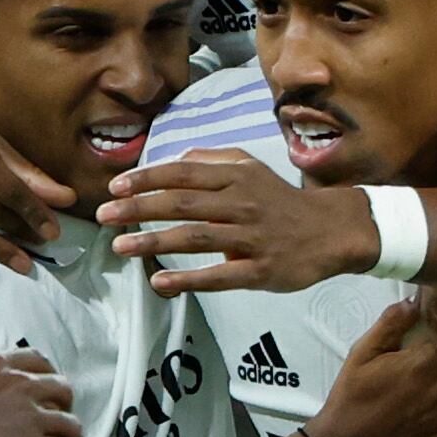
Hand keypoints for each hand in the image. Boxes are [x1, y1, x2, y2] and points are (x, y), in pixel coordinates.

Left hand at [97, 151, 378, 294]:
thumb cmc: (282, 200)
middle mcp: (242, 203)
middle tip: (104, 215)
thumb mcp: (252, 167)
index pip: (182, 173)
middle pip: (181, 203)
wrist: (332, 230)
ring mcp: (252, 238)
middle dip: (137, 208)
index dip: (146, 179)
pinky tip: (159, 280)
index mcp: (236, 176)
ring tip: (119, 246)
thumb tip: (174, 156)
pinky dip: (187, 278)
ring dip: (152, 241)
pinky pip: (218, 276)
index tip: (115, 186)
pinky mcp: (261, 270)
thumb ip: (213, 158)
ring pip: (195, 237)